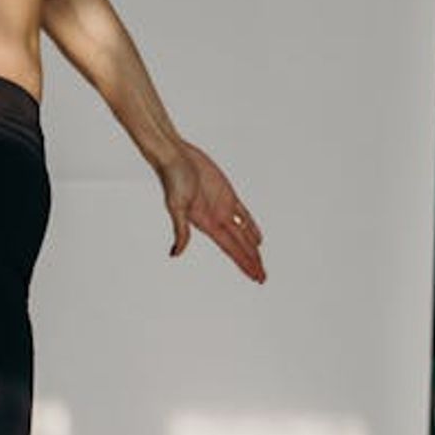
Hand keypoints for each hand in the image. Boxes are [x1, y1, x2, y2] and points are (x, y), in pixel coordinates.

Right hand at [155, 138, 265, 283]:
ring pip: (243, 233)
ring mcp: (222, 207)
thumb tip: (175, 254)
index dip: (244, 263)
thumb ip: (180, 230)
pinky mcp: (227, 194)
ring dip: (252, 248)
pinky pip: (243, 215)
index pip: (231, 249)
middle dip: (251, 262)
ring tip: (260, 262)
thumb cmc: (172, 178)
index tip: (255, 277)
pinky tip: (257, 238)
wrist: (174, 156)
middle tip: (262, 278)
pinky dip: (251, 227)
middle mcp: (216, 220)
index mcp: (206, 224)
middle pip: (239, 246)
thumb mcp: (176, 206)